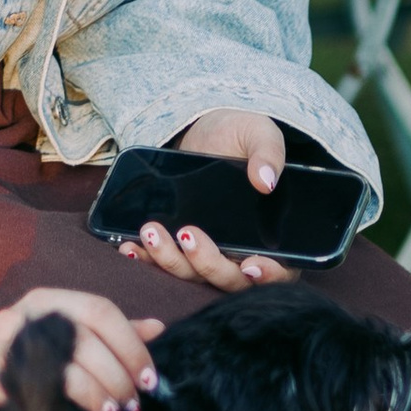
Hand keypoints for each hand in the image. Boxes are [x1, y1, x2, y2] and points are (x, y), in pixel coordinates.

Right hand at [0, 286, 167, 410]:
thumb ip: (106, 337)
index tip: (149, 381)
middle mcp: (20, 316)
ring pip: (48, 359)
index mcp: (46, 303)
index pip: (100, 311)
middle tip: (131, 408)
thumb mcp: (61, 344)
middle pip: (82, 337)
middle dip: (116, 376)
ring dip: (87, 392)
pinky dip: (11, 395)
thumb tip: (158, 328)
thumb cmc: (16, 369)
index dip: (131, 346)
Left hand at [103, 109, 288, 294]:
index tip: (250, 265)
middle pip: (229, 278)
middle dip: (207, 263)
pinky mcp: (180, 249)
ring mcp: (209, 254)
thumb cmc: (240, 136)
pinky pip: (165, 265)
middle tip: (187, 234)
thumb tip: (265, 180)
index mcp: (273, 234)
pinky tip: (130, 247)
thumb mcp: (259, 133)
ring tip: (151, 232)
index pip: (279, 269)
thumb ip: (269, 153)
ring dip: (170, 261)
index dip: (268, 275)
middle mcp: (242, 253)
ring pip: (193, 275)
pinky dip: (147, 260)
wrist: (203, 132)